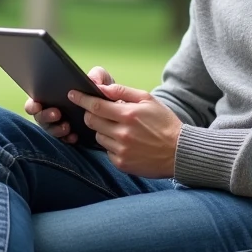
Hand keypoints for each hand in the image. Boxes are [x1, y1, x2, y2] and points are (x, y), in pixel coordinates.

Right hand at [25, 66, 114, 144]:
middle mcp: (53, 111)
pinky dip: (68, 138)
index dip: (32, 104)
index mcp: (53, 95)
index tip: (37, 105)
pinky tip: (74, 136)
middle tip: (57, 113)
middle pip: (39, 117)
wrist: (114, 109)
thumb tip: (92, 80)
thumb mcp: (102, 79)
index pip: (35, 101)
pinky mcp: (70, 136)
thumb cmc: (102, 91)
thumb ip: (98, 75)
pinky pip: (64, 140)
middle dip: (45, 116)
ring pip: (51, 130)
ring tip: (67, 126)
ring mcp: (60, 124)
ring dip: (56, 129)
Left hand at [67, 83, 182, 177]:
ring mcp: (121, 150)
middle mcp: (122, 133)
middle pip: (92, 121)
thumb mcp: (148, 100)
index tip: (72, 94)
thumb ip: (123, 91)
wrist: (179, 152)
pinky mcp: (121, 163)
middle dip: (91, 114)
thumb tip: (101, 88)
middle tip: (101, 112)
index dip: (81, 99)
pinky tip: (126, 142)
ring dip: (103, 130)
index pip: (96, 105)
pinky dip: (111, 145)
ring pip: (98, 136)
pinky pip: (106, 150)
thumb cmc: (164, 123)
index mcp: (128, 115)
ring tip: (120, 129)